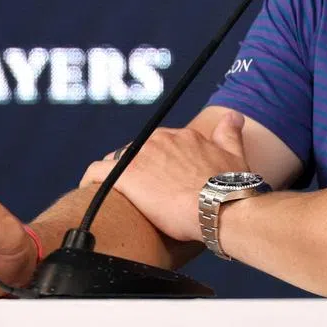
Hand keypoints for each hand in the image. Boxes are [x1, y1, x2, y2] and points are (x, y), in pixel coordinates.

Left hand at [79, 111, 247, 241]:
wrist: (221, 209)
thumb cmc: (231, 190)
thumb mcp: (235, 156)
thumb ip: (230, 134)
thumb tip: (233, 116)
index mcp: (183, 137)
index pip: (160, 145)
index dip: (157, 164)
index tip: (158, 180)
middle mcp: (161, 140)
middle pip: (138, 151)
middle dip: (138, 169)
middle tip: (141, 194)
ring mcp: (142, 155)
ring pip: (118, 159)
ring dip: (116, 174)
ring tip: (117, 196)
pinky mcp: (126, 174)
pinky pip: (97, 171)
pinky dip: (91, 179)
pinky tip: (91, 192)